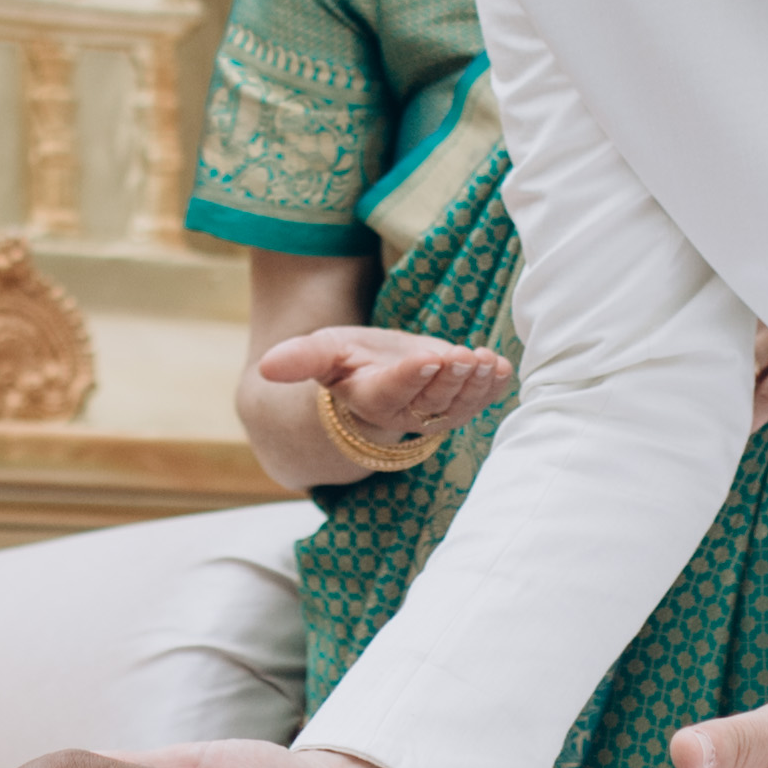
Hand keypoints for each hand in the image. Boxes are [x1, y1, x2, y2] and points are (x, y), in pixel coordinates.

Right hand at [257, 322, 511, 462]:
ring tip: (486, 361)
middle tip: (464, 356)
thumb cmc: (344, 363)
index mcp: (368, 400)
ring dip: (475, 386)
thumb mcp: (321, 353)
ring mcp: (432, 414)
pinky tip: (502, 368)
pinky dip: (491, 388)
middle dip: (450, 380)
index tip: (429, 358)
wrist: (366, 379)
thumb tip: (265, 365)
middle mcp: (402, 414)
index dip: (410, 378)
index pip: (390, 393)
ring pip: (456, 407)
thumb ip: (299, 359)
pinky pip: (475, 403)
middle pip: (429, 402)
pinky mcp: (454, 407)